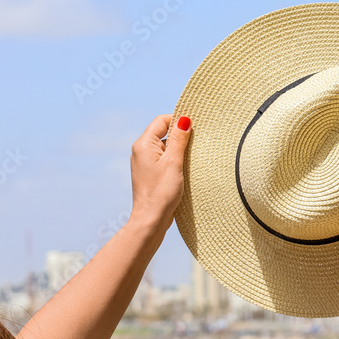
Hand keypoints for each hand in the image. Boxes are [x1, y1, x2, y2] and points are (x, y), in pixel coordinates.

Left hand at [128, 114, 191, 230]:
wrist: (151, 220)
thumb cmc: (162, 192)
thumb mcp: (173, 162)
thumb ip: (178, 139)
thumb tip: (184, 118)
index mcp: (143, 144)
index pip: (162, 121)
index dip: (178, 120)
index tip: (195, 127)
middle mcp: (141, 151)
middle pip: (163, 132)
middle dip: (180, 136)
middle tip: (196, 144)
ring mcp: (145, 162)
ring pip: (165, 146)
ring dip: (179, 149)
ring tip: (191, 159)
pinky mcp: (150, 173)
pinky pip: (164, 159)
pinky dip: (175, 160)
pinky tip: (185, 169)